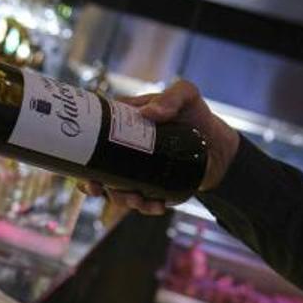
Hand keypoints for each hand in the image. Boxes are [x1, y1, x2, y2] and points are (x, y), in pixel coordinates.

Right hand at [81, 80, 239, 214]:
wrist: (219, 148)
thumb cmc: (198, 116)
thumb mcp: (187, 96)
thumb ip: (172, 98)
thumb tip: (149, 113)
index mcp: (124, 123)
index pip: (94, 135)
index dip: (83, 152)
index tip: (83, 165)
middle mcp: (125, 148)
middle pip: (98, 168)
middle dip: (93, 183)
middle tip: (98, 188)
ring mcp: (136, 170)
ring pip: (116, 189)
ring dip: (121, 198)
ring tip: (138, 200)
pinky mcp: (150, 187)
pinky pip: (140, 201)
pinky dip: (145, 207)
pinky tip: (156, 206)